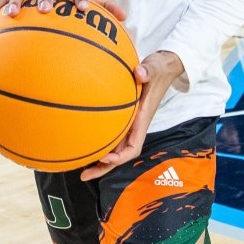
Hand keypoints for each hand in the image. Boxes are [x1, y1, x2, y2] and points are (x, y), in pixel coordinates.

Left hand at [81, 50, 188, 179]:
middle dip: (104, 166)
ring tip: (81, 170)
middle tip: (84, 175)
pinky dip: (98, 143)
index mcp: (141, 120)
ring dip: (99, 160)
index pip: (133, 147)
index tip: (106, 158)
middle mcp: (134, 126)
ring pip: (113, 148)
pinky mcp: (122, 118)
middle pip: (119, 154)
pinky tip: (84, 145)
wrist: (162, 67)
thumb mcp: (154, 68)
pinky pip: (109, 135)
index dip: (120, 157)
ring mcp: (128, 124)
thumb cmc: (158, 70)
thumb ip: (148, 71)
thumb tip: (140, 72)